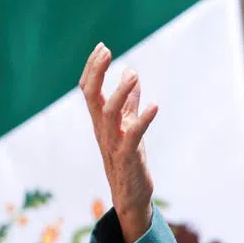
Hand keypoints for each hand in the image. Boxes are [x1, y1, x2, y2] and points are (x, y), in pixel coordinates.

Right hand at [79, 43, 159, 242]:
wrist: (130, 195)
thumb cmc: (128, 158)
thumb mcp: (127, 125)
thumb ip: (129, 101)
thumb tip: (130, 73)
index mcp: (101, 121)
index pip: (89, 89)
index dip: (93, 68)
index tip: (102, 47)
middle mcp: (103, 130)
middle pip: (91, 96)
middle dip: (96, 72)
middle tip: (105, 51)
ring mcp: (114, 143)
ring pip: (109, 114)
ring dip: (120, 93)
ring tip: (133, 75)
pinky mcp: (129, 157)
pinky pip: (133, 136)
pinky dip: (143, 120)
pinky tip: (154, 106)